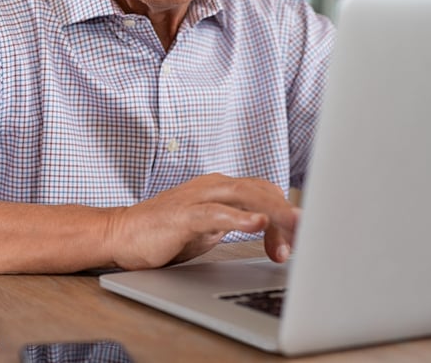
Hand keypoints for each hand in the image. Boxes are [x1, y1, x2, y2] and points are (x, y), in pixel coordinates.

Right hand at [105, 173, 298, 269]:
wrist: (121, 234)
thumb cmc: (164, 232)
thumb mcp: (209, 227)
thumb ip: (236, 222)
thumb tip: (271, 232)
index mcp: (221, 188)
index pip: (265, 193)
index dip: (285, 216)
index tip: (297, 244)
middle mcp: (212, 186)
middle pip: (262, 191)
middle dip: (289, 213)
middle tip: (309, 236)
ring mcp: (197, 197)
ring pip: (246, 196)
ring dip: (275, 214)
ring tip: (296, 227)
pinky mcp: (182, 215)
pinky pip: (215, 213)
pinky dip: (239, 218)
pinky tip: (256, 225)